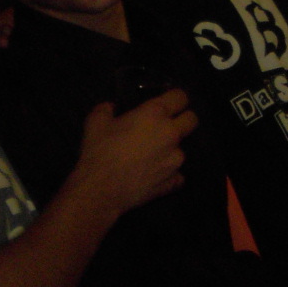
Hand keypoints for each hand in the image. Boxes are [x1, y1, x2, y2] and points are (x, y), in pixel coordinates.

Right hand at [75, 88, 196, 211]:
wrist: (101, 189)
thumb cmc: (99, 151)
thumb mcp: (95, 122)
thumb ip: (106, 109)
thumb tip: (111, 107)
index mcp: (155, 114)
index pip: (180, 97)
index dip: (175, 98)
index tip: (167, 103)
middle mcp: (171, 133)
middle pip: (192, 120)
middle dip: (183, 120)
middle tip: (165, 126)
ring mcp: (175, 159)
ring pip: (182, 149)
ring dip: (170, 151)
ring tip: (151, 157)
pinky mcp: (173, 181)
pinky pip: (177, 174)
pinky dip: (168, 174)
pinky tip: (153, 176)